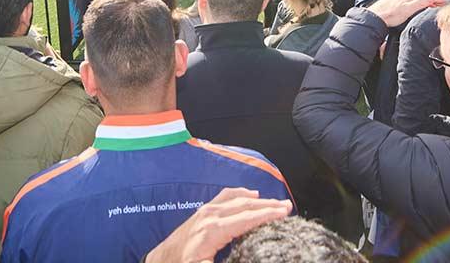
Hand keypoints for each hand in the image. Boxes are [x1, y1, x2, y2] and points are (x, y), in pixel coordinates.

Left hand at [144, 187, 291, 262]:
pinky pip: (225, 196)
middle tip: (287, 206)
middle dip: (268, 204)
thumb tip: (247, 254)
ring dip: (258, 199)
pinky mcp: (202, 212)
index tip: (285, 212)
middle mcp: (211, 216)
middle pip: (246, 205)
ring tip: (275, 202)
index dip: (268, 214)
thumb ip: (227, 262)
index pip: (247, 218)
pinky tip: (251, 194)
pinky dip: (241, 193)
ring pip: (237, 198)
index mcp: (214, 230)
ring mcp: (206, 211)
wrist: (162, 261)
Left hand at [369, 0, 446, 27]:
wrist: (374, 18)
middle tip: (439, 5)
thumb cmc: (389, 15)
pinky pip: (408, 0)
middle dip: (431, 0)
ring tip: (430, 7)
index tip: (445, 1)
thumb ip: (420, 3)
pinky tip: (415, 8)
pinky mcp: (393, 1)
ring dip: (423, 2)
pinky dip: (415, 3)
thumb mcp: (408, 9)